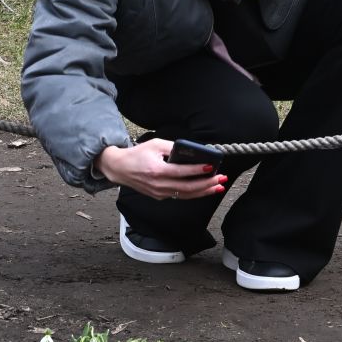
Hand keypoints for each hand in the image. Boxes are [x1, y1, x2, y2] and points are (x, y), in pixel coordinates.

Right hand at [96, 138, 226, 200]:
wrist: (119, 169)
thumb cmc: (137, 154)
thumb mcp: (155, 144)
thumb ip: (173, 147)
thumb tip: (193, 151)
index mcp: (157, 171)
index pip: (181, 172)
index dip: (197, 170)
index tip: (211, 167)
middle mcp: (159, 185)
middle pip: (187, 188)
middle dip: (207, 184)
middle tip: (221, 179)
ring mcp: (159, 193)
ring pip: (186, 195)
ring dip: (204, 191)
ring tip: (218, 187)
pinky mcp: (159, 196)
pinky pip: (180, 196)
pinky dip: (193, 193)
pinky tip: (204, 189)